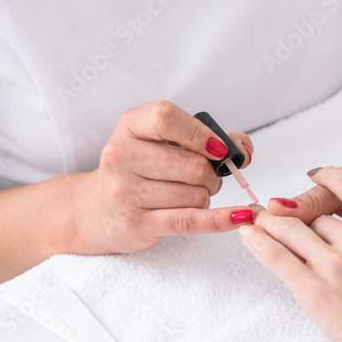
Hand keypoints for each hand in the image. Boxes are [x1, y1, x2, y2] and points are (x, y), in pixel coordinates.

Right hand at [73, 100, 254, 253]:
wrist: (96, 210)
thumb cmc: (139, 170)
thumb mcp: (162, 142)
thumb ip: (208, 138)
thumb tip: (244, 150)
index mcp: (130, 126)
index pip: (166, 117)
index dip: (201, 134)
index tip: (219, 149)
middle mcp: (121, 156)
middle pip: (191, 165)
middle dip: (211, 175)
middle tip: (206, 179)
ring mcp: (125, 191)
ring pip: (194, 195)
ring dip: (204, 197)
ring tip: (189, 196)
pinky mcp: (136, 223)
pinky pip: (188, 220)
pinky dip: (219, 219)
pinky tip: (239, 217)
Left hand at [238, 166, 341, 341]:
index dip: (330, 177)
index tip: (318, 175)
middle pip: (318, 216)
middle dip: (304, 218)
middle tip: (289, 219)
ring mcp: (332, 266)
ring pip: (292, 230)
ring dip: (272, 223)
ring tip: (259, 221)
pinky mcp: (312, 291)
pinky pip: (278, 258)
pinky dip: (259, 243)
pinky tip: (247, 236)